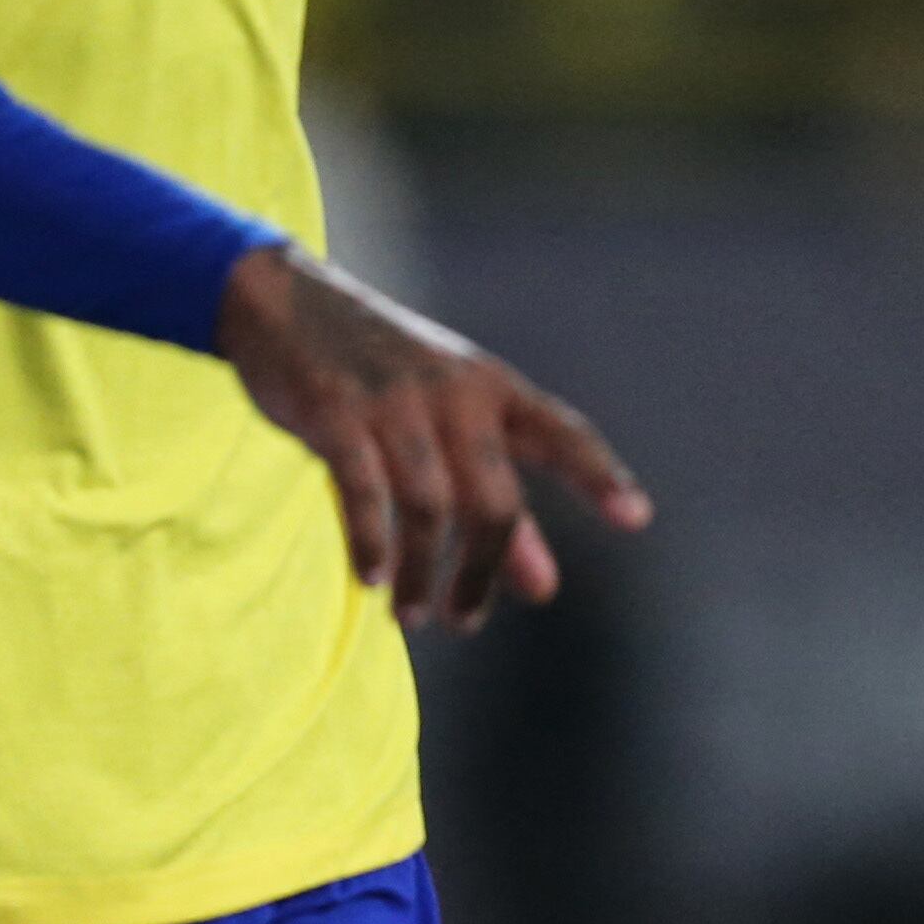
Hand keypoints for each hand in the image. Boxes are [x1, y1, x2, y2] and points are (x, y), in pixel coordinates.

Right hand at [215, 242, 647, 628]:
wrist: (286, 302)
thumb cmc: (383, 374)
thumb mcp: (450, 424)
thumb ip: (501, 503)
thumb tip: (544, 589)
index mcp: (493, 388)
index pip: (562, 434)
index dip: (600, 475)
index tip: (637, 518)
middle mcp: (455, 392)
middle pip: (493, 497)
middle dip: (482, 570)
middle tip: (463, 621)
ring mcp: (395, 401)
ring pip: (430, 505)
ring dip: (422, 572)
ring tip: (412, 615)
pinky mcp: (336, 412)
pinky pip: (363, 489)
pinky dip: (371, 540)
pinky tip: (371, 578)